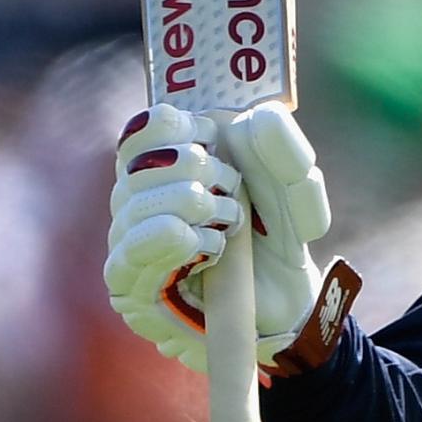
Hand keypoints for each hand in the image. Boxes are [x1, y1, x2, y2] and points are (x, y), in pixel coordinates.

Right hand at [104, 103, 358, 375]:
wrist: (284, 304)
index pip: (145, 127)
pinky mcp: (128, 284)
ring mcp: (126, 241)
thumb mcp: (296, 190)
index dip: (183, 129)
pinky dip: (182, 239)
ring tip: (224, 232)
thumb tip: (257, 117)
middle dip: (203, 174)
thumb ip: (286, 150)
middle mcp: (135, 198)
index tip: (218, 144)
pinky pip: (139, 244)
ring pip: (141, 200)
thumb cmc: (280, 239)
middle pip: (144, 160)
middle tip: (232, 202)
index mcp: (165, 162)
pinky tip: (206, 250)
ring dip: (199, 210)